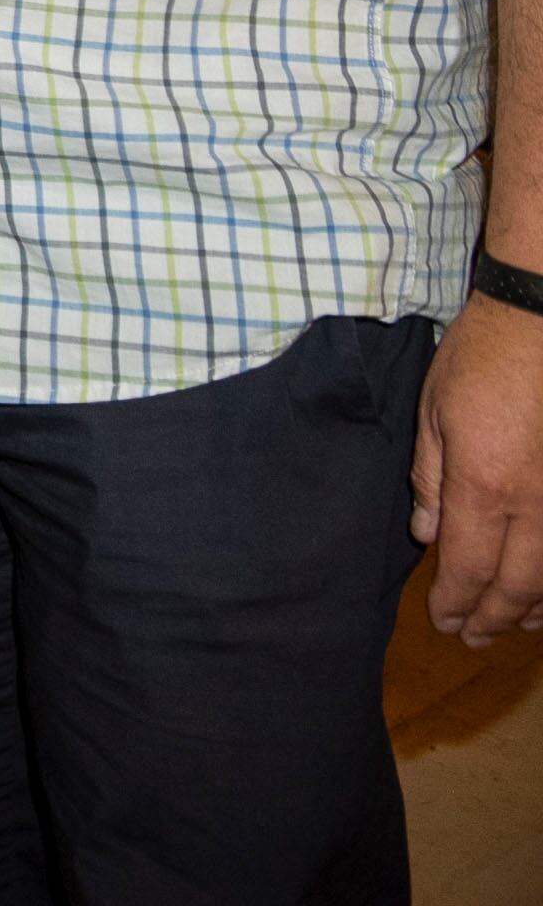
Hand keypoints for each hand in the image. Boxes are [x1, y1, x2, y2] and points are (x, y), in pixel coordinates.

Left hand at [415, 296, 542, 642]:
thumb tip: (426, 535)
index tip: (442, 620)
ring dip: (534, 608)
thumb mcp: (432, 415)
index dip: (455, 602)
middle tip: (472, 637)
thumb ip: (430, 481)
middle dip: (492, 617)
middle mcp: (535, 503)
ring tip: (513, 626)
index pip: (468, 566)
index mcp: (484, 485)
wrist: (540, 322)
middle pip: (517, 584)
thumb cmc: (481, 360)